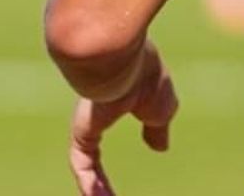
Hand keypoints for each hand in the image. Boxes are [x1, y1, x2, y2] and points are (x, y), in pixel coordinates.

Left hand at [69, 42, 177, 195]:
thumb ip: (158, 128)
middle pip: (91, 158)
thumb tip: (160, 148)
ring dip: (94, 188)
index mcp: (114, 103)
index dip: (107, 163)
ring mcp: (85, 122)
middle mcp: (94, 114)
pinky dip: (89, 181)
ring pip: (85, 165)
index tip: (113, 185)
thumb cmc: (144, 74)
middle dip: (96, 183)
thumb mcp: (161, 106)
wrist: (122, 59)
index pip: (104, 139)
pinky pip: (83, 163)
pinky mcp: (82, 129)